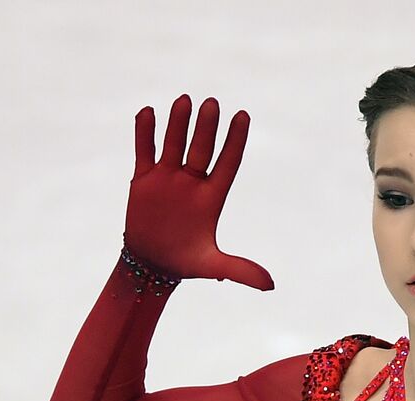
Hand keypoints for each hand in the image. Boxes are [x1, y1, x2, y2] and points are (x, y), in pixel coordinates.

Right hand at [125, 94, 273, 290]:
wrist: (152, 264)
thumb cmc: (186, 262)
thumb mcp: (213, 267)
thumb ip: (241, 271)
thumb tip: (270, 285)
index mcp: (212, 197)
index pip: (228, 163)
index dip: (235, 142)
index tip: (243, 116)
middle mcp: (192, 182)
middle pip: (201, 149)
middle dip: (206, 128)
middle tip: (212, 103)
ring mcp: (168, 178)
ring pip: (174, 144)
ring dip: (178, 124)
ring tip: (184, 101)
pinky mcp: (144, 180)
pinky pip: (144, 151)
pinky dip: (144, 133)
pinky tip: (148, 112)